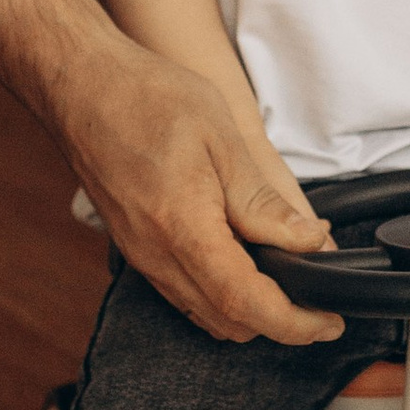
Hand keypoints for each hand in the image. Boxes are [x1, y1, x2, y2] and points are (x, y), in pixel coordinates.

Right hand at [58, 41, 343, 345]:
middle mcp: (157, 255)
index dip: (295, 323)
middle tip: (319, 302)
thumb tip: (310, 241)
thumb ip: (264, 201)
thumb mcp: (222, 139)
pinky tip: (245, 264)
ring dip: (250, 312)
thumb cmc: (146, 98)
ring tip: (289, 283)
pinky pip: (184, 293)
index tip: (330, 322)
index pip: (247, 304)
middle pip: (228, 323)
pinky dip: (222, 296)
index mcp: (183, 229)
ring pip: (205, 314)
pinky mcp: (136, 248)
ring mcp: (142, 256)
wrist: (79, 85)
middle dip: (279, 323)